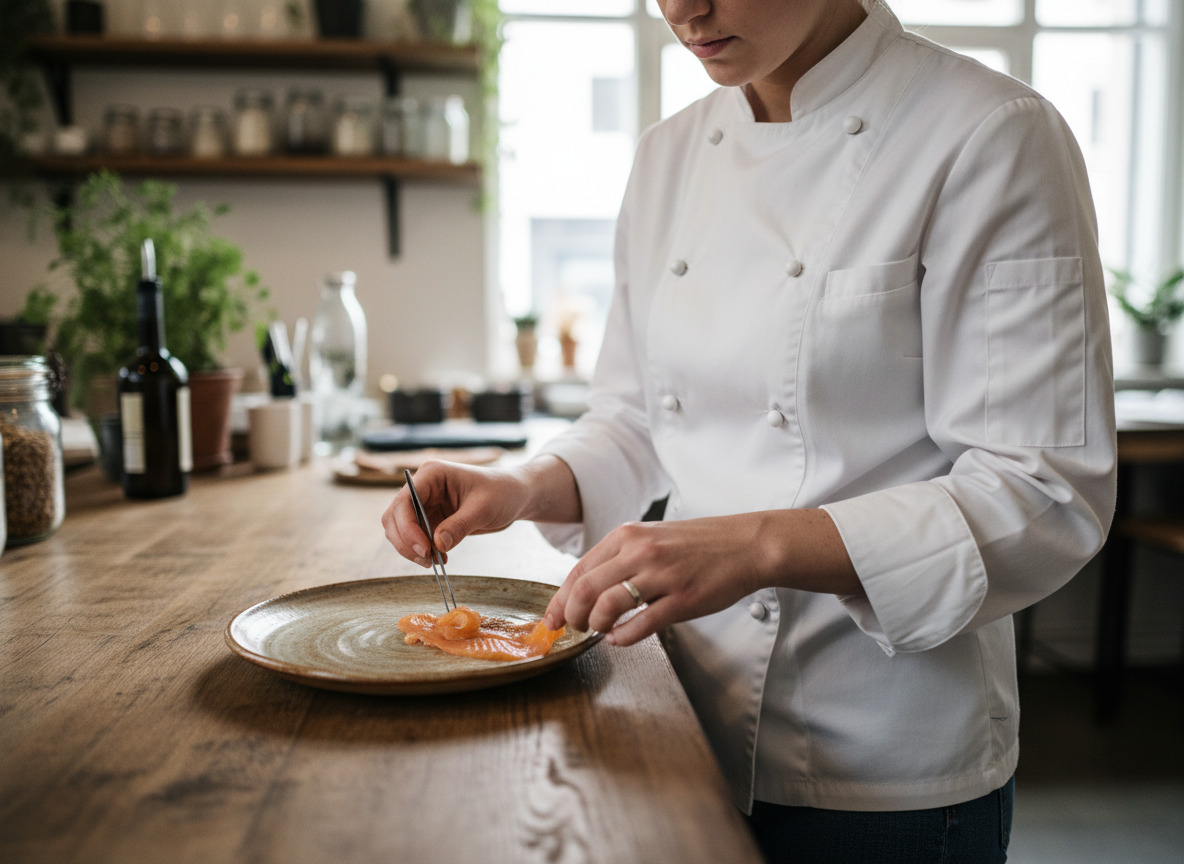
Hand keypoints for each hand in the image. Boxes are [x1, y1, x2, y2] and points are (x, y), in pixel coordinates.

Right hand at [381, 461, 528, 566]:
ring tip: (435, 561)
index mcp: (433, 474)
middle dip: (406, 541)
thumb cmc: (502, 492)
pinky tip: (440, 557)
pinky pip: (414, 537)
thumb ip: (459, 526)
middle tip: (428, 560)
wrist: (515, 495)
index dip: (408, 527)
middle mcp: (423, 486)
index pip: (405, 500)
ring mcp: (425, 503)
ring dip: (411, 549)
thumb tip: (437, 545)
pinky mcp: (430, 518)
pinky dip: (421, 551)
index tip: (425, 549)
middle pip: (395, 516)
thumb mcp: (484, 509)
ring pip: (399, 529)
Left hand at [543, 509, 858, 645]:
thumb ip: (620, 557)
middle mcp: (640, 552)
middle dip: (571, 616)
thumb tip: (586, 588)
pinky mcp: (682, 599)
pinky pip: (640, 624)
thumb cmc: (699, 545)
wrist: (745, 544)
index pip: (578, 570)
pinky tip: (620, 638)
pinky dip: (623, 637)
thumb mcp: (652, 537)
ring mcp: (661, 575)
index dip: (560, 599)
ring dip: (596, 626)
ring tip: (599, 631)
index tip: (552, 619)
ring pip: (608, 605)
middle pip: (585, 589)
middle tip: (573, 629)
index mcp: (628, 535)